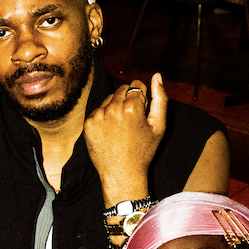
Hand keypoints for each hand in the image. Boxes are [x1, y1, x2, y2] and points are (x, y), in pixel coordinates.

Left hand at [84, 73, 166, 202]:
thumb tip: (157, 75)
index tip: (141, 113)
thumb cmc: (143, 151)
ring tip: (121, 127)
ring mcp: (98, 116)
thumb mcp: (158, 125)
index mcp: (132, 107)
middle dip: (128, 99)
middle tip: (132, 121)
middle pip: (122, 89)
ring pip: (109, 98)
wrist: (121, 173)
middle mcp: (113, 108)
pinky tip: (110, 132)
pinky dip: (104, 116)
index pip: (136, 85)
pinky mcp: (88, 123)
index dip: (141, 98)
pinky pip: (98, 110)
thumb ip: (160, 98)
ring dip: (116, 107)